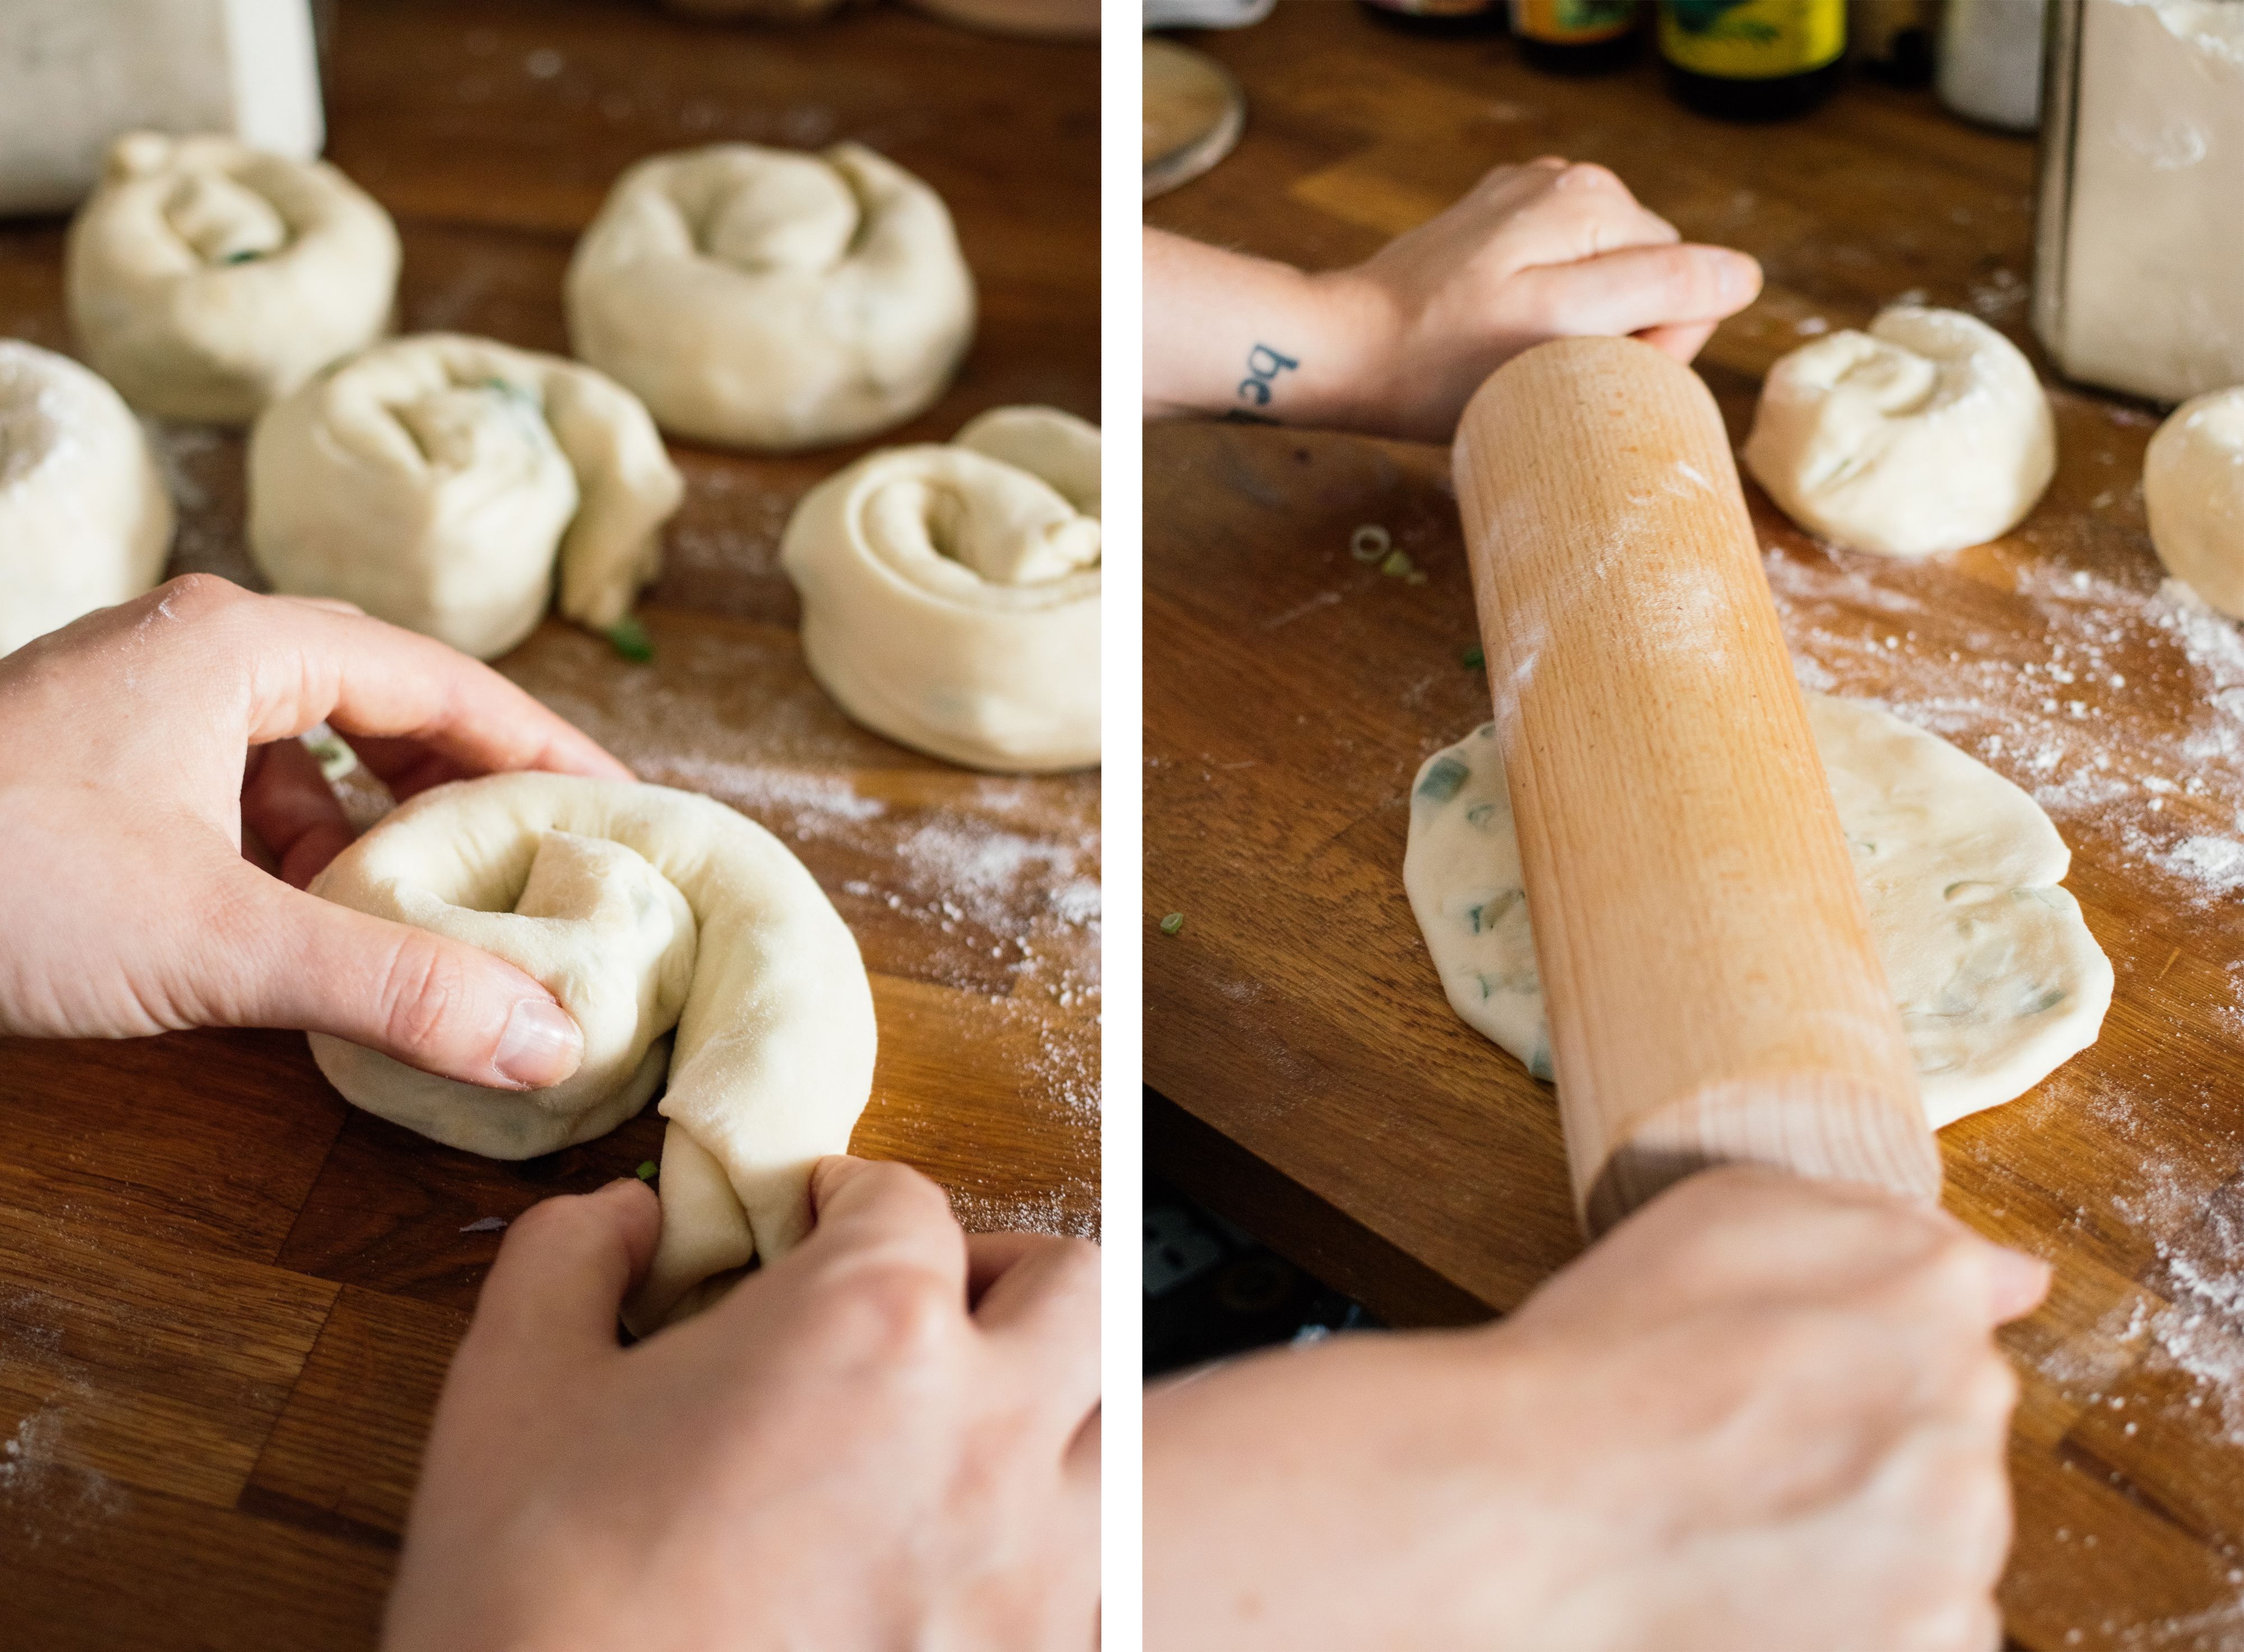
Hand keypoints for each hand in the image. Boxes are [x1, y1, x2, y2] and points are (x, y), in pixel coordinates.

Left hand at [0, 574, 629, 1086]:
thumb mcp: (221, 941)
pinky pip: (232, 799)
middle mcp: (192, 653)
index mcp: (242, 644)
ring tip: (433, 921)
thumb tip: (553, 1044)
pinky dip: (289, 862)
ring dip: (373, 839)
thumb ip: (397, 988)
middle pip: (383, 708)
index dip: (548, 748)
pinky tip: (305, 935)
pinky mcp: (89, 771)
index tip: (624, 808)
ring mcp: (132, 709)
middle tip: (551, 869)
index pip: (448, 681)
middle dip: (466, 796)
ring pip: (301, 760)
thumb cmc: (2, 878)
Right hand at [383, 1157, 1102, 1651]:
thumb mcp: (515, 1390)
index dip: (847, 1202)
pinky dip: (1050, 1553)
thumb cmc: (541, 1602)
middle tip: (929, 1306)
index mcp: (869, 1325)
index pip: (903, 1202)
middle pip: (1072, 1286)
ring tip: (966, 1438)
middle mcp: (984, 1425)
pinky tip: (969, 1569)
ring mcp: (1033, 1559)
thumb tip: (625, 1217)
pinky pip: (1098, 1578)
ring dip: (1052, 1410)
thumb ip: (574, 1259)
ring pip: (1115, 1429)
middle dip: (1003, 1277)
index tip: (816, 1224)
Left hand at [1143, 161, 1759, 441]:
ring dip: (1583, 332)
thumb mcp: (1559, 332)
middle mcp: (1571, 181)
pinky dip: (1547, 316)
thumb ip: (1658, 291)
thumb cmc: (1444, 362)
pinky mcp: (1497, 228)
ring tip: (1521, 362)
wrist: (1344, 350)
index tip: (1590, 378)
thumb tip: (1743, 276)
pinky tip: (1503, 339)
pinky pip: (1561, 278)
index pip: (1691, 281)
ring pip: (1607, 283)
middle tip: (1552, 380)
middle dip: (1621, 338)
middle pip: (1651, 278)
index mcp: (1599, 200)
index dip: (1657, 348)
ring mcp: (1530, 200)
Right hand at [1144, 1167, 2046, 1651]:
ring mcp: (1958, 1539)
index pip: (1949, 1317)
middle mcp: (1968, 1408)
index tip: (1781, 1377)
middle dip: (1864, 1445)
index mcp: (1929, 1286)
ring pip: (1940, 1535)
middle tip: (1743, 1454)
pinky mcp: (1932, 1642)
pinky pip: (1926, 1627)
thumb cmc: (1604, 1357)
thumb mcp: (1722, 1211)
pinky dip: (1860, 1617)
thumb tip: (2016, 1280)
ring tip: (1741, 1525)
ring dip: (1865, 1535)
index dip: (1849, 1349)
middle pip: (1948, 1431)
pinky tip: (1762, 1584)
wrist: (1529, 1506)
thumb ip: (1876, 1226)